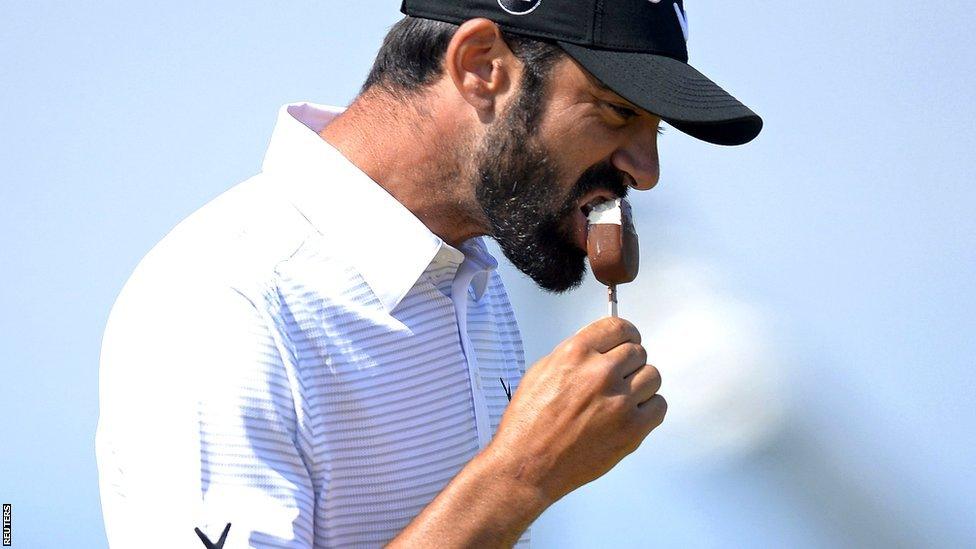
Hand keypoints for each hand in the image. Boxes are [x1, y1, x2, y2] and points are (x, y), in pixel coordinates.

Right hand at [485, 316, 666, 502]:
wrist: (528, 464)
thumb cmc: (529, 423)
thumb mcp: (542, 371)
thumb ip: (576, 354)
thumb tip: (601, 347)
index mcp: (576, 353)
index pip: (620, 327)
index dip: (627, 335)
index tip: (628, 342)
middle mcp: (601, 372)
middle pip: (638, 352)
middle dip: (628, 364)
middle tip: (617, 379)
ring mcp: (619, 401)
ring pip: (652, 377)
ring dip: (640, 385)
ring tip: (621, 400)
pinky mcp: (632, 429)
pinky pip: (659, 406)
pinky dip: (648, 409)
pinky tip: (628, 415)